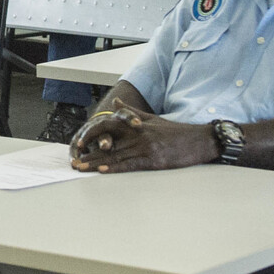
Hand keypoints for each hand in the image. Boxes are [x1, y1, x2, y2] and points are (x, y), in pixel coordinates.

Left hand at [70, 104, 219, 173]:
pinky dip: (115, 168)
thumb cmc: (176, 132)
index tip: (81, 144)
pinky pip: (130, 164)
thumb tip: (116, 101)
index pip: (108, 126)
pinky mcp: (153, 160)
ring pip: (115, 156)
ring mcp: (145, 147)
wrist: (199, 140)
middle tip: (74, 162)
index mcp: (136, 125)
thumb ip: (131, 111)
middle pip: (107, 143)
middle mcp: (137, 134)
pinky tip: (103, 171)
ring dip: (96, 164)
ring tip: (81, 169)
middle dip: (89, 154)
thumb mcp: (152, 118)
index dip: (92, 134)